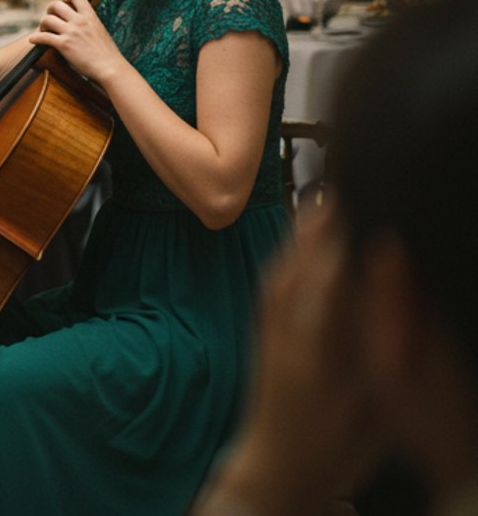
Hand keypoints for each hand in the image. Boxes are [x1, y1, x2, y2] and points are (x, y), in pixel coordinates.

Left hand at [26, 0, 126, 84]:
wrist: (110, 68)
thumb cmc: (107, 53)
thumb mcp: (99, 30)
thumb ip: (88, 22)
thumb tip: (78, 19)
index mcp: (90, 15)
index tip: (63, 4)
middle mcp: (80, 21)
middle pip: (55, 5)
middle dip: (49, 11)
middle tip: (50, 19)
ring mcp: (71, 32)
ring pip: (47, 19)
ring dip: (42, 25)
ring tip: (44, 31)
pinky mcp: (64, 45)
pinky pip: (43, 37)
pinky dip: (35, 38)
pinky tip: (33, 40)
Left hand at [203, 207, 380, 513]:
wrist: (276, 472)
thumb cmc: (331, 445)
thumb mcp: (368, 403)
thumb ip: (377, 345)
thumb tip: (389, 292)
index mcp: (313, 350)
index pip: (325, 281)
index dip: (340, 243)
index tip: (360, 206)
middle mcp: (285, 335)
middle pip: (299, 266)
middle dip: (320, 228)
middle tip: (344, 184)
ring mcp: (270, 335)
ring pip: (282, 273)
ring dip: (302, 237)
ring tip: (325, 200)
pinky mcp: (265, 339)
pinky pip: (274, 288)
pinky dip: (290, 259)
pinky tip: (302, 244)